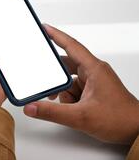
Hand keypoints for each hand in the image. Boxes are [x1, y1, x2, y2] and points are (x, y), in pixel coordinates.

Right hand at [24, 24, 138, 144]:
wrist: (136, 131)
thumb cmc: (120, 119)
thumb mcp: (80, 116)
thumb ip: (51, 112)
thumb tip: (31, 107)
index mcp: (94, 69)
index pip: (71, 46)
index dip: (56, 35)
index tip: (44, 28)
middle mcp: (94, 72)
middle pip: (66, 66)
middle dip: (56, 80)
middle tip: (49, 87)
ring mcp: (94, 82)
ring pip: (68, 81)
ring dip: (63, 93)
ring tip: (68, 106)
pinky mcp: (93, 92)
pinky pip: (73, 90)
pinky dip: (68, 99)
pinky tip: (72, 109)